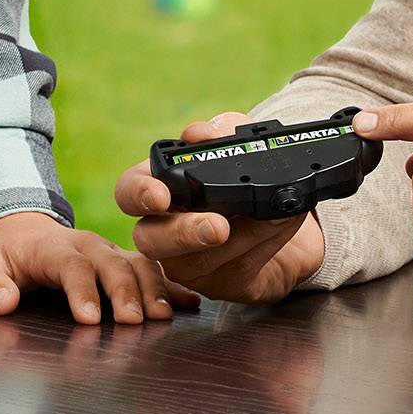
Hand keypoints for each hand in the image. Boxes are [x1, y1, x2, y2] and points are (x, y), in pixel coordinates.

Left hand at [0, 210, 196, 325]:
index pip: (70, 265)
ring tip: (162, 317)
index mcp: (53, 246)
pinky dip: (172, 286)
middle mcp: (88, 245)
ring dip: (153, 289)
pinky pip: (153, 269)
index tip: (88, 320)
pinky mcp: (124, 261)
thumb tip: (3, 302)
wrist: (23, 234)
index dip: (81, 290)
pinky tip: (190, 303)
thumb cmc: (5, 258)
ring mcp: (110, 252)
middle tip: (132, 322)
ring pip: (139, 263)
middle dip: (124, 292)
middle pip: (112, 263)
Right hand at [115, 111, 329, 304]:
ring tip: (268, 214)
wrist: (284, 211)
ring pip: (198, 261)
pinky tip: (278, 224)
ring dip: (241, 236)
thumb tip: (201, 134)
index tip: (160, 196)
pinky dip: (262, 244)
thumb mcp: (239, 143)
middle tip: (218, 226)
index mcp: (158, 188)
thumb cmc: (245, 175)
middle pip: (149, 241)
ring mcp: (188, 263)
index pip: (128, 192)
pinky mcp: (220, 284)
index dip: (138, 195)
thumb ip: (221, 130)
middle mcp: (163, 229)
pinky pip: (235, 271)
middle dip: (183, 234)